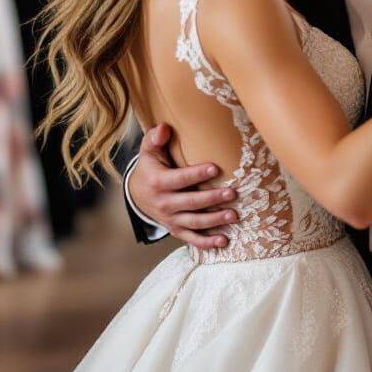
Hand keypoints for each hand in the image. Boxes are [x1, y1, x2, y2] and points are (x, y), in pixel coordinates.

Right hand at [128, 124, 236, 249]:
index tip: (215, 168)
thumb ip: (155, 138)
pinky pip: (191, 238)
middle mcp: (164, 203)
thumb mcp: (148, 150)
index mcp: (158, 182)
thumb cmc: (150, 167)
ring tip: (233, 215)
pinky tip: (224, 241)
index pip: (180, 179)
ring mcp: (170, 219)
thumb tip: (164, 128)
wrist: (137, 194)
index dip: (196, 174)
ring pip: (194, 222)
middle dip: (211, 199)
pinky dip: (207, 242)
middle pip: (190, 203)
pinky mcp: (176, 229)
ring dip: (214, 221)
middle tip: (232, 193)